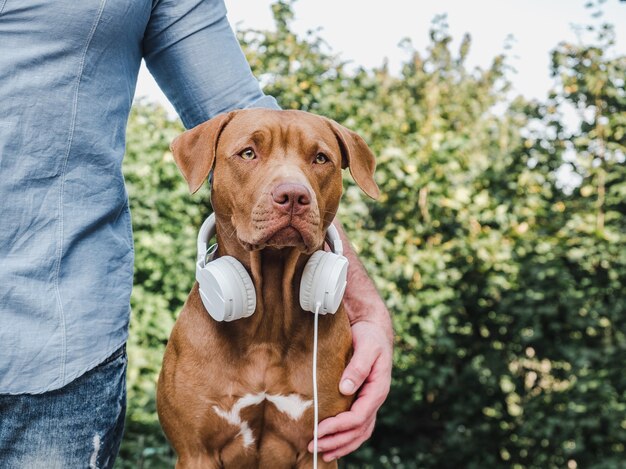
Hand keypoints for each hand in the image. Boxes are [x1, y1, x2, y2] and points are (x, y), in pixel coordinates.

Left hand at [308, 318, 392, 461]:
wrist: (373, 327)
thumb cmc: (369, 335)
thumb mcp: (367, 346)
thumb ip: (358, 367)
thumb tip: (346, 388)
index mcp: (378, 389)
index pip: (358, 416)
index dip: (338, 427)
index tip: (317, 430)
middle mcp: (375, 399)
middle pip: (358, 430)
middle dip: (336, 441)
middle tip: (312, 446)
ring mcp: (369, 401)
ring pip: (360, 432)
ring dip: (341, 444)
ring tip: (322, 453)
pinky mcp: (362, 399)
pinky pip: (358, 425)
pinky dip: (346, 438)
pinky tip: (333, 444)